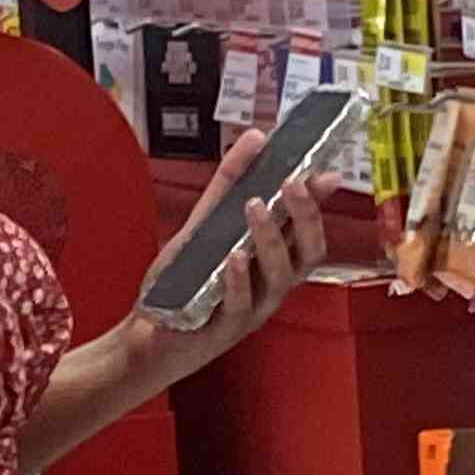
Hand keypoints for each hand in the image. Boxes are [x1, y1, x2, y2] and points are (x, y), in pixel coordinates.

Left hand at [137, 130, 335, 385]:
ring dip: (270, 239)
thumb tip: (256, 138)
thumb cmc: (184, 285)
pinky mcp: (224, 331)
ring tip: (254, 206)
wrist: (148, 337)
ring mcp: (252, 311)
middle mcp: (270, 287)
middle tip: (292, 183)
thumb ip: (228, 185)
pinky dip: (239, 280)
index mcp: (272, 262)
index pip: (308, 230)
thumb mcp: (204, 226)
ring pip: (278, 278)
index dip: (320, 204)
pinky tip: (233, 258)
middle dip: (306, 216)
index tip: (326, 173)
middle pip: (308, 254)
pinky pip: (240, 306)